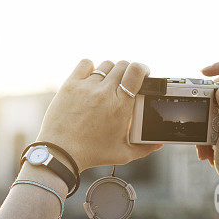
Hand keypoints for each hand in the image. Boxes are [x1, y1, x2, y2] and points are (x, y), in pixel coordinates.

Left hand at [35, 59, 161, 172]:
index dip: (142, 69)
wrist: (60, 153)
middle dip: (128, 72)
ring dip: (111, 71)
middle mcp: (105, 92)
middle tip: (125, 83)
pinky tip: (91, 78)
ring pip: (106, 65)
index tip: (142, 75)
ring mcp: (86, 87)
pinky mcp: (70, 85)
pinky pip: (85, 64)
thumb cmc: (91, 154)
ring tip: (108, 83)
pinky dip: (90, 67)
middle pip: (123, 65)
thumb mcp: (123, 154)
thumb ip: (144, 148)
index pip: (136, 72)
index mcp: (121, 106)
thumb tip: (158, 143)